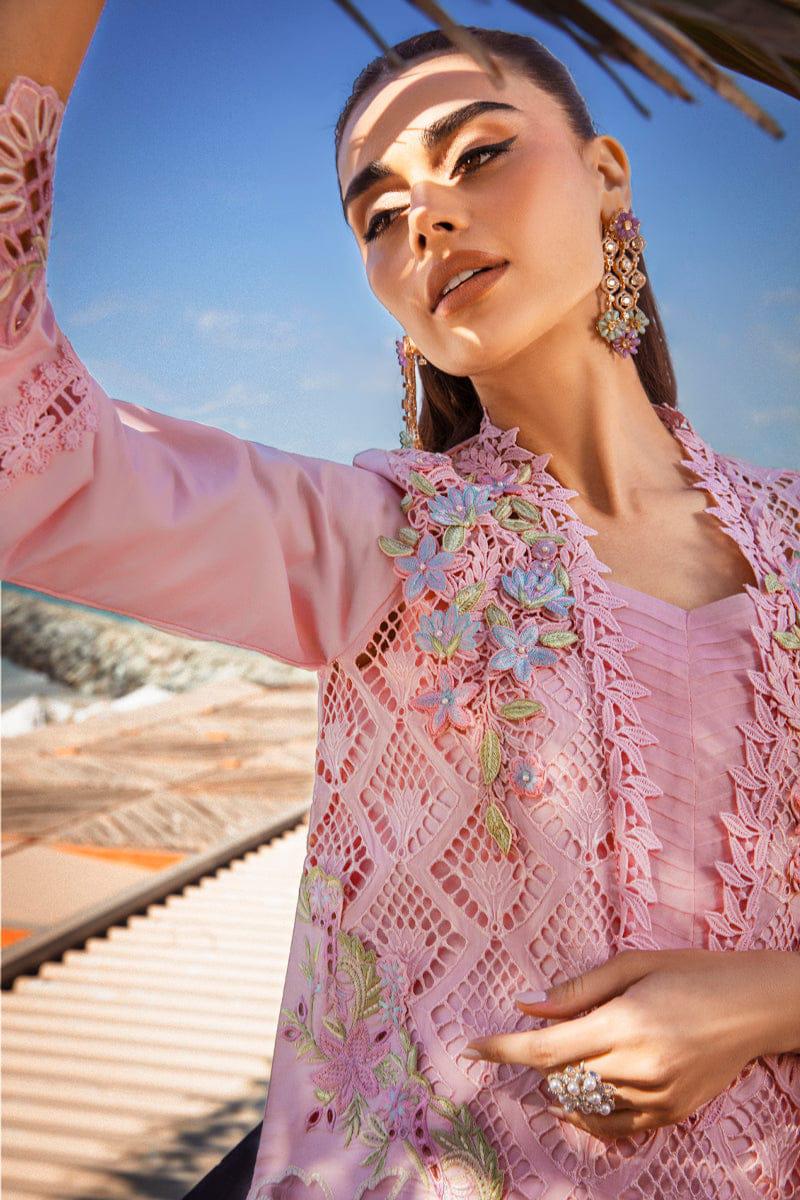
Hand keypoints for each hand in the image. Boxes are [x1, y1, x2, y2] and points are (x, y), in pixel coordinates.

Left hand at [460, 948, 783, 1142]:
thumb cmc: (693, 973)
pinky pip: (615, 1126)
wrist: (754, 1006)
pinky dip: (589, 1113)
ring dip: (561, 1084)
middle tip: (522, 1042)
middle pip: (560, 1077)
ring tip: (561, 1059)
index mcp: (624, 1024)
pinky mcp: (670, 1114)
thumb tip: (527, 1005)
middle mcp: (637, 1067)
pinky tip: (579, 1096)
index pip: (547, 1049)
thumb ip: (577, 990)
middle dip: (534, 1062)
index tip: (472, 1047)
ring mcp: (655, 1097)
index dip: (504, 1050)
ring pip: (584, 1103)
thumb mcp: (633, 965)